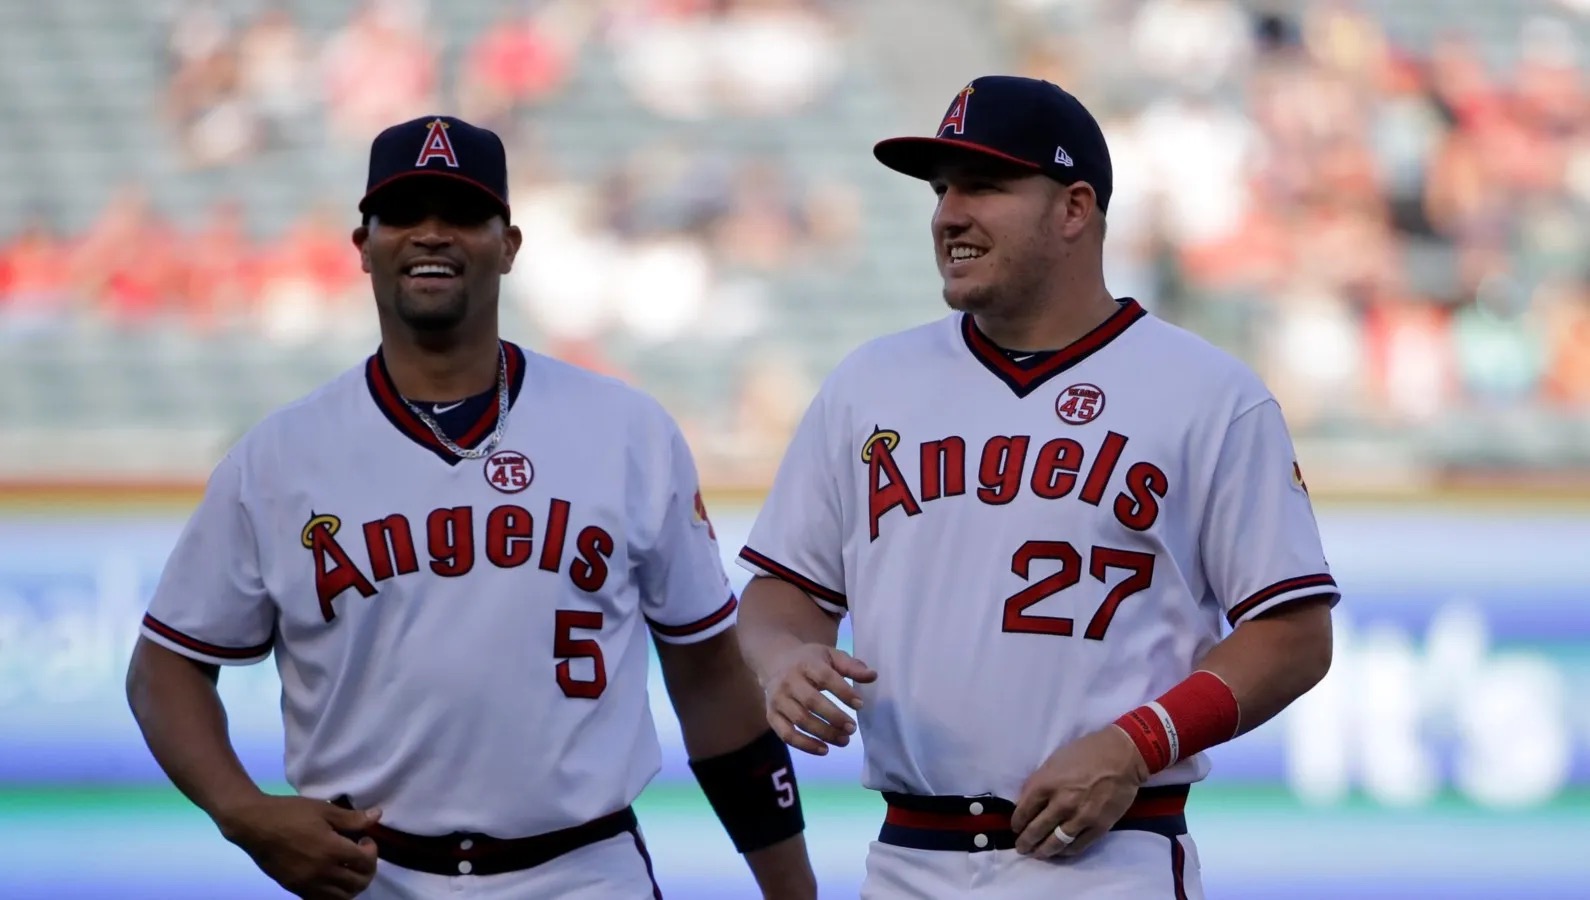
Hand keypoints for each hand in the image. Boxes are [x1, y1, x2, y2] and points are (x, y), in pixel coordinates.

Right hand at [216, 794, 382, 898]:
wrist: (254, 824)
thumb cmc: (289, 812)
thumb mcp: (323, 810)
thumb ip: (352, 818)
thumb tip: (377, 816)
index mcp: (331, 850)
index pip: (366, 862)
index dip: (372, 851)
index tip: (365, 839)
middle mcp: (321, 872)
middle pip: (358, 884)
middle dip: (367, 870)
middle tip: (361, 855)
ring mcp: (307, 883)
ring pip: (342, 897)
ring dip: (352, 885)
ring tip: (349, 868)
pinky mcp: (294, 888)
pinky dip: (333, 893)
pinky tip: (331, 877)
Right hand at [762, 643, 876, 755]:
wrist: (775, 661)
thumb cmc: (809, 661)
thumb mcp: (830, 656)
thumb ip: (851, 666)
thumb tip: (873, 676)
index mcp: (805, 664)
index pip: (825, 677)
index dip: (843, 692)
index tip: (860, 705)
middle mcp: (788, 681)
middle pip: (811, 702)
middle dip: (834, 717)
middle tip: (852, 729)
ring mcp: (778, 700)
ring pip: (800, 721)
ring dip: (823, 733)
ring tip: (844, 740)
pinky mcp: (771, 716)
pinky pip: (786, 735)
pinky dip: (805, 745)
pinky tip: (824, 750)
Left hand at [1010, 725, 1148, 859]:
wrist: (1122, 756)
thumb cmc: (1086, 752)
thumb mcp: (1054, 761)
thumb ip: (1039, 782)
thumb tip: (1027, 802)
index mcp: (1046, 784)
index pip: (1023, 812)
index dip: (1017, 823)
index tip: (1016, 828)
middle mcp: (1061, 803)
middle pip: (1036, 831)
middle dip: (1025, 842)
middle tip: (1022, 848)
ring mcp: (1080, 817)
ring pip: (1055, 843)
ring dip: (1043, 852)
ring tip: (1038, 854)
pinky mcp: (1098, 827)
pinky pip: (1077, 846)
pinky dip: (1066, 852)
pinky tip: (1061, 852)